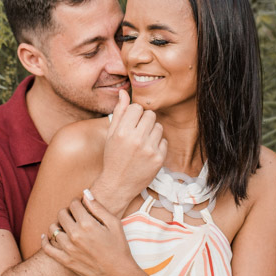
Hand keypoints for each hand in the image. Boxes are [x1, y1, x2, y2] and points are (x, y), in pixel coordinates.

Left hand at [42, 192, 136, 275]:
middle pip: (61, 214)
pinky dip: (45, 241)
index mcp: (87, 224)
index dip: (77, 202)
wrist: (118, 273)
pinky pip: (47, 248)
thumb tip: (85, 193)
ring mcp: (68, 249)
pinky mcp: (65, 261)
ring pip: (53, 228)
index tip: (81, 206)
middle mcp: (75, 235)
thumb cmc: (119, 247)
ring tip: (66, 226)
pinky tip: (46, 236)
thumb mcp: (114, 223)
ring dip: (58, 224)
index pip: (73, 204)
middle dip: (68, 211)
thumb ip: (98, 207)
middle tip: (75, 216)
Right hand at [92, 89, 166, 213]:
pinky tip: (148, 152)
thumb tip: (123, 92)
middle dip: (145, 121)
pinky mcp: (159, 159)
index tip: (131, 123)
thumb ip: (119, 111)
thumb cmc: (113, 157)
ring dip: (152, 132)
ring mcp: (149, 150)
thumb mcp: (111, 134)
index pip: (138, 108)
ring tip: (142, 142)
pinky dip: (158, 144)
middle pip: (151, 115)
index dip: (135, 114)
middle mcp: (136, 139)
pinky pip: (164, 141)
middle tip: (138, 133)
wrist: (118, 184)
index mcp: (122, 132)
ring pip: (159, 127)